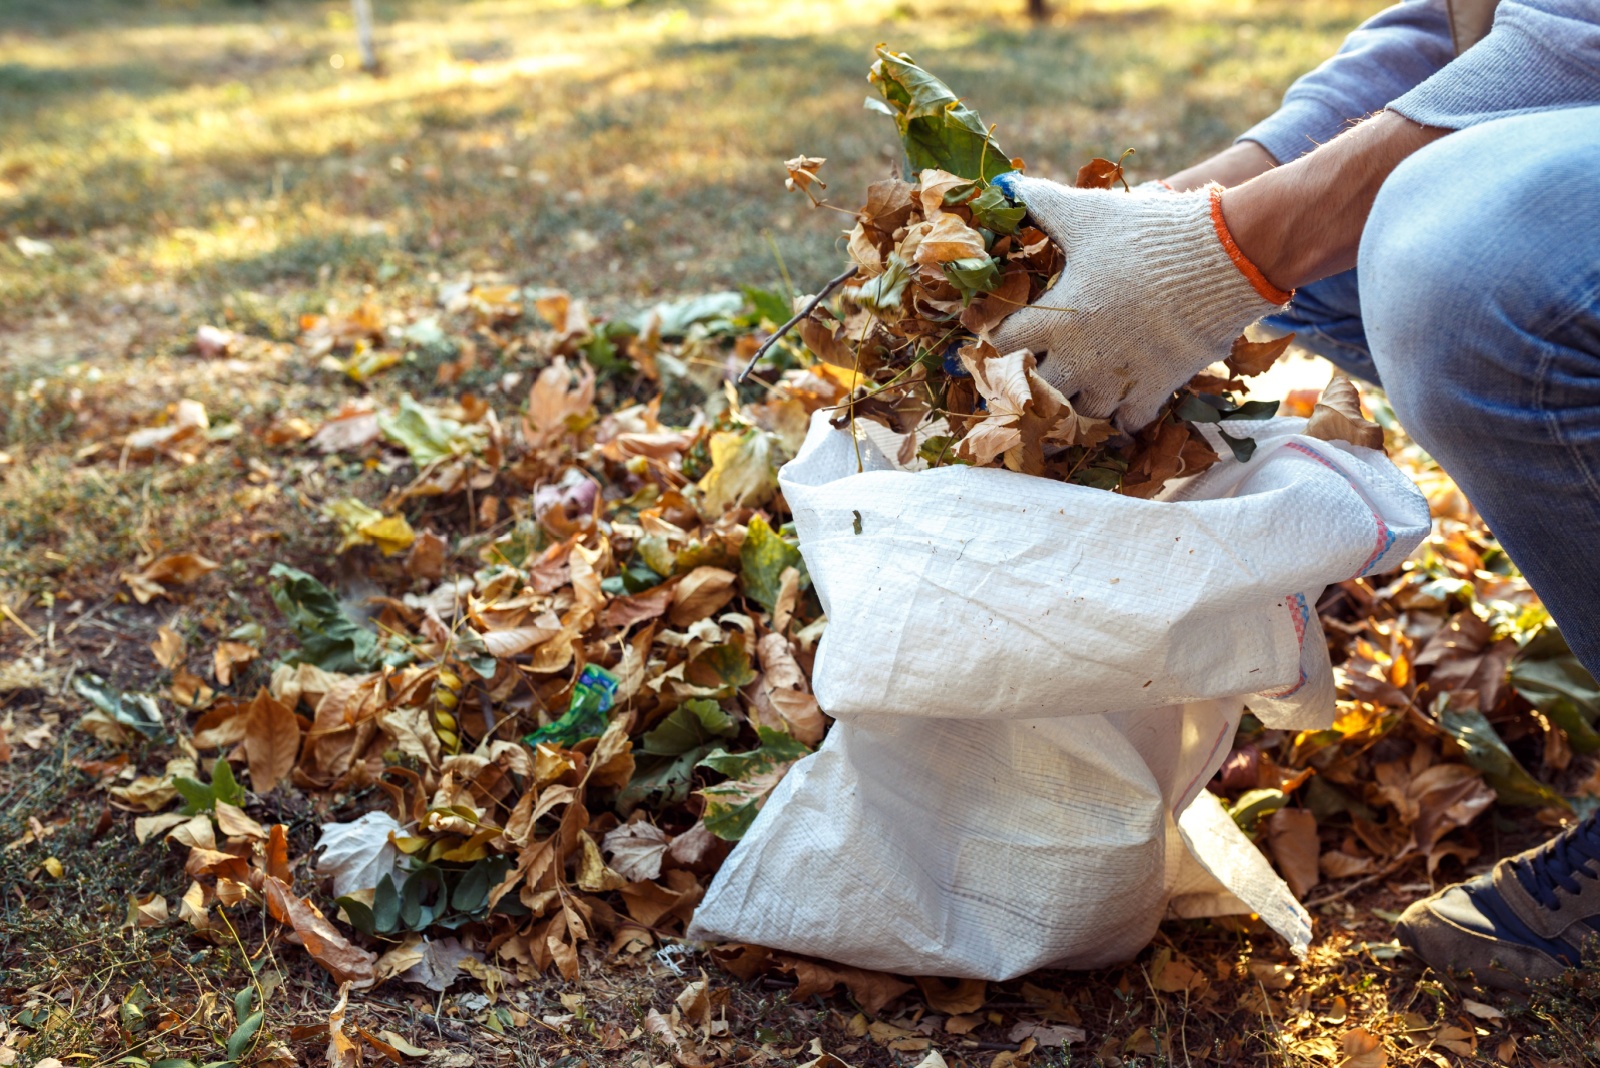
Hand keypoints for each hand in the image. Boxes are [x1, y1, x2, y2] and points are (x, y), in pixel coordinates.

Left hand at [989, 174, 1289, 430]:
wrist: (1222, 257)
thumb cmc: (1146, 233)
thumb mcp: (1088, 214)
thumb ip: (1041, 203)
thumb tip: (1004, 185)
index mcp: (1056, 317)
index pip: (1003, 343)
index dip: (999, 336)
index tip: (1004, 330)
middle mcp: (1081, 357)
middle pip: (1038, 389)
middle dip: (1036, 377)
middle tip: (1045, 358)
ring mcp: (1118, 379)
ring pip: (1081, 412)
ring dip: (1078, 397)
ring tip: (1084, 376)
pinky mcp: (1155, 390)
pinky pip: (1128, 423)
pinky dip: (1123, 414)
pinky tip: (1124, 394)